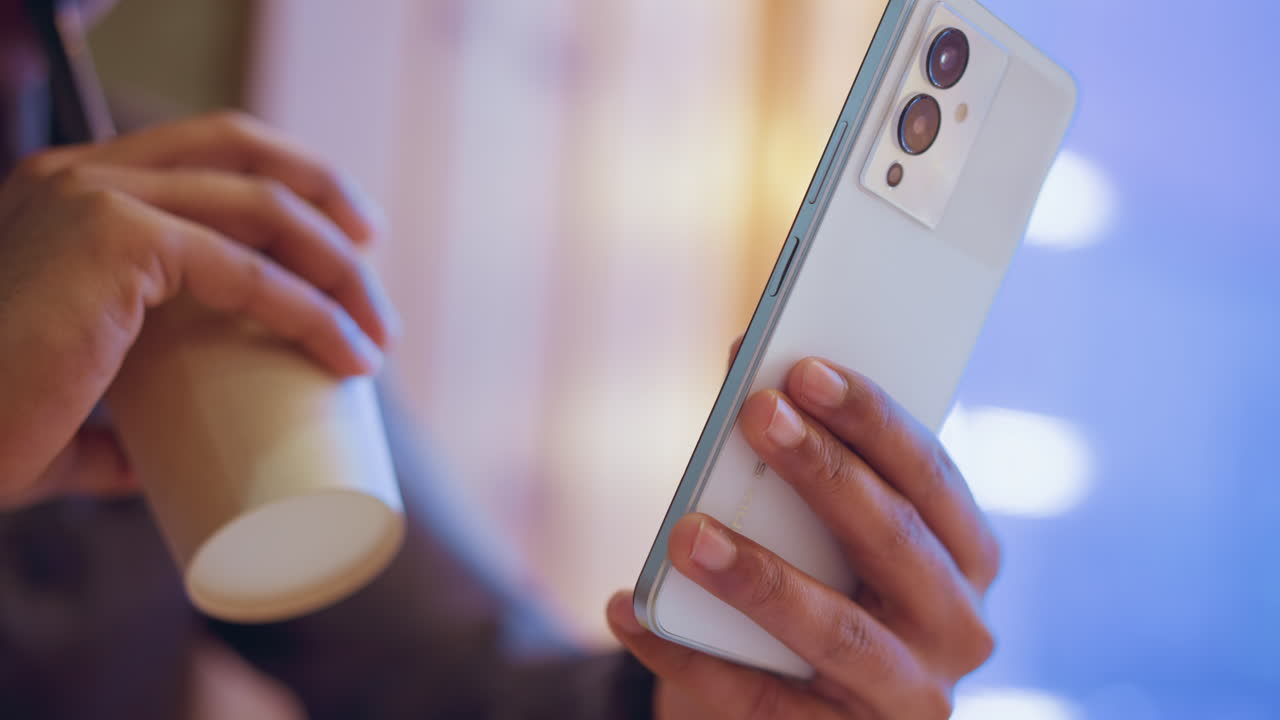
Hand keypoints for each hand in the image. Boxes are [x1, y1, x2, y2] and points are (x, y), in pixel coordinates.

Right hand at [0, 111, 396, 507]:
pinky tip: (350, 353)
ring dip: (339, 263)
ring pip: (263, 203)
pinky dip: (312, 309)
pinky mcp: (115, 239)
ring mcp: (96, 196)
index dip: (284, 185)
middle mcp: (82, 174)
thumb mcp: (62, 414)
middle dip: (326, 196)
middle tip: (373, 267)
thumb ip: (109, 428)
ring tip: (377, 332)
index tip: (342, 249)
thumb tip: (153, 463)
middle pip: (244, 148)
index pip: (203, 154)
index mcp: (69, 196)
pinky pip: (247, 267)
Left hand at [607, 357, 999, 718]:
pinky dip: (687, 656)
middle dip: (824, 472)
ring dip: (758, 576)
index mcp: (964, 553)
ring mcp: (904, 694)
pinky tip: (629, 611)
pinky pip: (759, 701)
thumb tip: (741, 359)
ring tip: (686, 533)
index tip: (806, 368)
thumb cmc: (818, 578)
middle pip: (894, 539)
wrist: (806, 701)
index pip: (929, 474)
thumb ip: (797, 445)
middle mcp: (956, 625)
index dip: (871, 418)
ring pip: (835, 630)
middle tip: (755, 414)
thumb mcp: (823, 521)